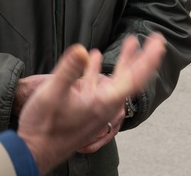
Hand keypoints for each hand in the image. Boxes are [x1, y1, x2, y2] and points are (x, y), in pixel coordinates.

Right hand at [17, 33, 164, 173]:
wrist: (32, 151)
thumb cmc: (43, 128)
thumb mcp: (52, 94)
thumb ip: (68, 71)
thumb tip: (82, 50)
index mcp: (102, 103)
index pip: (134, 79)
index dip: (148, 60)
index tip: (158, 44)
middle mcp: (103, 106)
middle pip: (130, 78)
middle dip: (143, 58)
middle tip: (155, 40)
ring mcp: (95, 107)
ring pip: (116, 81)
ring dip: (124, 62)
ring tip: (130, 43)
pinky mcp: (84, 108)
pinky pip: (98, 86)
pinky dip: (99, 70)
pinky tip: (94, 58)